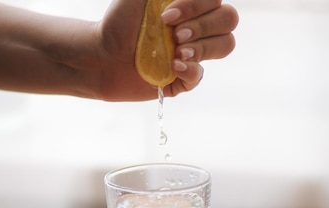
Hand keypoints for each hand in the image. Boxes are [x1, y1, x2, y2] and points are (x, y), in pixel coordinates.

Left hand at [93, 0, 238, 100]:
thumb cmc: (119, 22)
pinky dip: (190, 69)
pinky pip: (201, 75)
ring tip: (177, 52)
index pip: (216, 1)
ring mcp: (193, 54)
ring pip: (224, 46)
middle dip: (203, 26)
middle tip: (175, 34)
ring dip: (202, 47)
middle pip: (228, 20)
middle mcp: (197, 28)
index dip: (196, 6)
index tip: (165, 15)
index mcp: (191, 6)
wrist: (100, 55)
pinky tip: (173, 66)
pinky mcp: (183, 79)